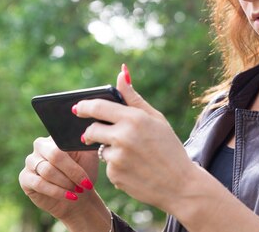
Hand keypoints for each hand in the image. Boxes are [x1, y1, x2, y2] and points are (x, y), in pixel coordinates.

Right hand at [18, 136, 100, 220]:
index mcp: (56, 137)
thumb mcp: (90, 156)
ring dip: (66, 183)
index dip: (77, 159)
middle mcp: (40, 146)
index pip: (64, 142)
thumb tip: (84, 137)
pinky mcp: (24, 177)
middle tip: (84, 185)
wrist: (78, 196)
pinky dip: (57, 192)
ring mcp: (30, 161)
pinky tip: (69, 197)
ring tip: (77, 191)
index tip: (88, 175)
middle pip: (54, 155)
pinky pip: (39, 183)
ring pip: (48, 171)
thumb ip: (87, 144)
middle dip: (72, 172)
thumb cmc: (85, 173)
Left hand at [76, 65, 196, 211]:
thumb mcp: (155, 118)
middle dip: (93, 131)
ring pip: (101, 149)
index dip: (84, 106)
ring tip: (132, 155)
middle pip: (91, 130)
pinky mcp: (114, 176)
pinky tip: (134, 168)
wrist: (180, 184)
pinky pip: (108, 166)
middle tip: (101, 134)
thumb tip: (121, 74)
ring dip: (110, 150)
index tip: (77, 108)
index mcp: (134, 118)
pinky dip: (117, 166)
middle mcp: (123, 137)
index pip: (98, 107)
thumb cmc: (169, 147)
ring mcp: (117, 158)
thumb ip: (133, 97)